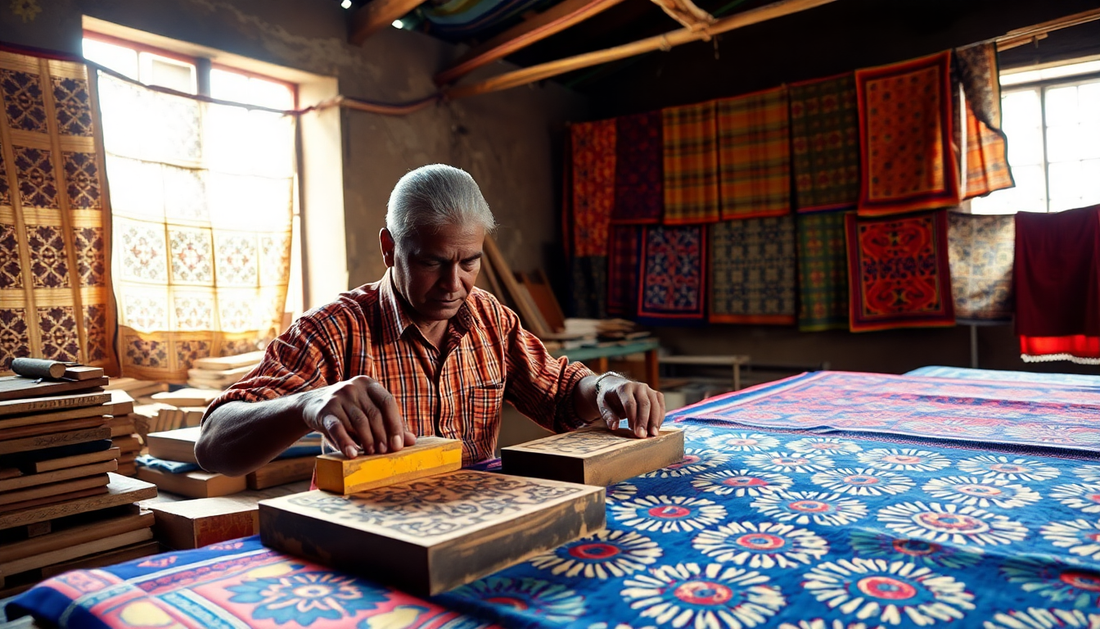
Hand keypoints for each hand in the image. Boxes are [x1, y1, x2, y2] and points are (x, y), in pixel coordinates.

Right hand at [299, 376, 415, 458]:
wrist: (313, 405)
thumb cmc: (349, 411)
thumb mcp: (369, 412)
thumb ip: (390, 424)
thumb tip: (412, 440)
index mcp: (369, 384)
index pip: (388, 402)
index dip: (395, 424)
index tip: (398, 444)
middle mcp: (354, 387)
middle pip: (374, 414)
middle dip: (382, 436)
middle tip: (385, 452)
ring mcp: (338, 397)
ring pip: (359, 422)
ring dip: (367, 440)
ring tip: (372, 453)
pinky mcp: (325, 410)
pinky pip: (338, 428)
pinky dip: (346, 442)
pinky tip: (352, 454)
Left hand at [596, 377, 665, 437]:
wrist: (616, 386)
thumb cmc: (609, 398)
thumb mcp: (604, 406)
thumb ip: (608, 416)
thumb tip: (614, 426)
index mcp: (624, 388)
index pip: (630, 403)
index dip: (632, 417)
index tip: (633, 430)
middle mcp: (638, 386)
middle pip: (644, 404)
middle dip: (644, 421)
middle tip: (643, 435)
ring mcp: (648, 390)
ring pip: (655, 405)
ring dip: (655, 420)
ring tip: (653, 434)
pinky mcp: (655, 394)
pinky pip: (661, 405)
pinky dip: (660, 417)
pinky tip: (656, 428)